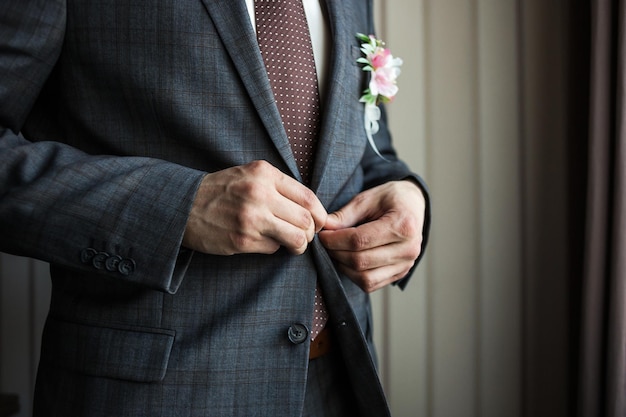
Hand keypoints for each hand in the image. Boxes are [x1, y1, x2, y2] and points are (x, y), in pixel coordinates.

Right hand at [183, 160, 326, 254]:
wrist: (184, 206)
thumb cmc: (222, 191)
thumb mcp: (250, 175)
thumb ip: (279, 186)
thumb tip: (312, 210)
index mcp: (264, 174)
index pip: (308, 197)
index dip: (320, 215)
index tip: (318, 223)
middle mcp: (259, 193)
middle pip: (306, 220)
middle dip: (310, 233)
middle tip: (303, 236)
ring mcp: (251, 218)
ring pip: (296, 238)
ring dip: (298, 245)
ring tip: (291, 244)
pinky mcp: (242, 239)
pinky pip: (274, 248)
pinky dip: (274, 248)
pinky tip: (262, 241)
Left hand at [318, 181, 424, 292]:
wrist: (413, 205)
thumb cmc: (391, 198)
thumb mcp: (368, 198)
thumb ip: (346, 214)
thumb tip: (325, 227)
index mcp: (403, 225)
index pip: (360, 240)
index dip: (335, 240)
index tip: (322, 235)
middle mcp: (409, 249)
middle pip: (361, 261)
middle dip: (336, 253)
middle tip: (326, 243)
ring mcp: (406, 265)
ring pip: (365, 278)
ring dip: (343, 266)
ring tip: (336, 251)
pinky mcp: (400, 274)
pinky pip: (371, 284)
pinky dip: (354, 275)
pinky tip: (347, 260)